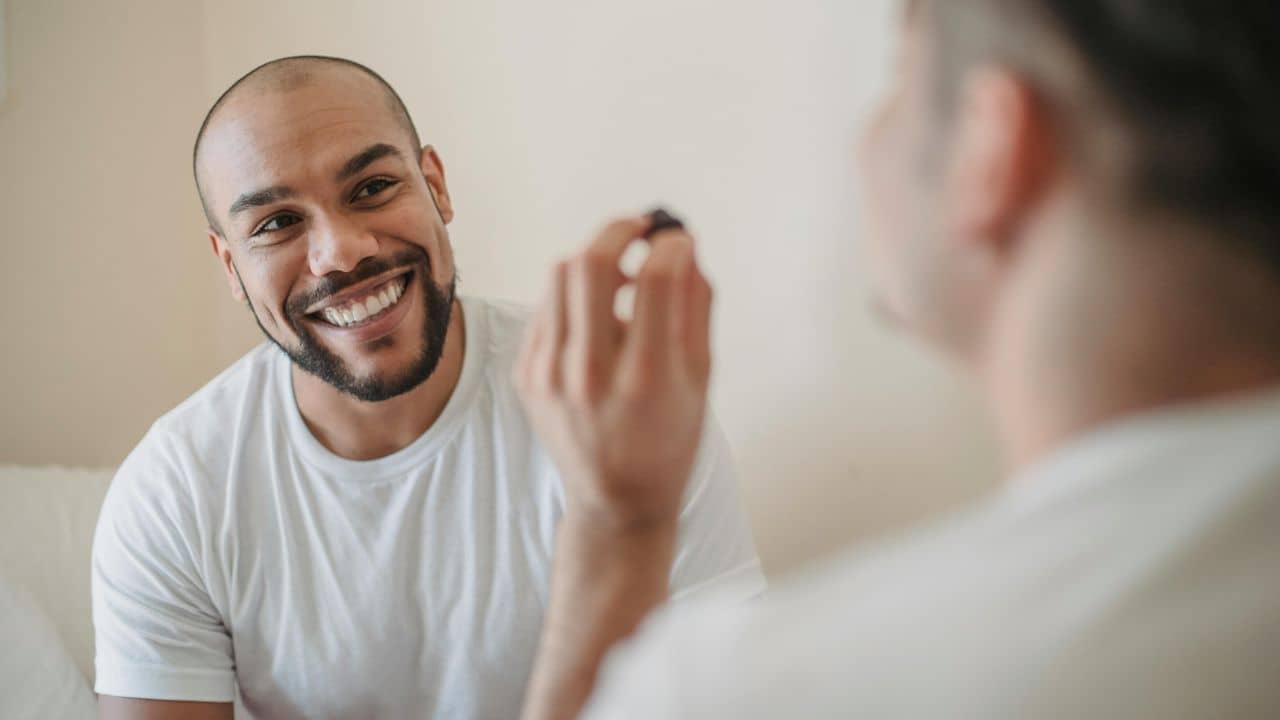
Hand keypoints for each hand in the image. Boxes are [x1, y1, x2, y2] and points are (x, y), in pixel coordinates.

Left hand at [516, 214, 713, 531]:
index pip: (654, 280)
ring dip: (596, 260)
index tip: (678, 240)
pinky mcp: (526, 375)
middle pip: (591, 263)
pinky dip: (574, 296)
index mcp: (644, 378)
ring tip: (623, 275)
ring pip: (560, 276)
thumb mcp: (700, 378)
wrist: (615, 501)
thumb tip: (686, 246)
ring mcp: (549, 375)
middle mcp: (589, 373)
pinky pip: (546, 308)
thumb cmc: (669, 441)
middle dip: (621, 230)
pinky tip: (598, 315)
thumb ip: (696, 307)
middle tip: (642, 229)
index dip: (670, 245)